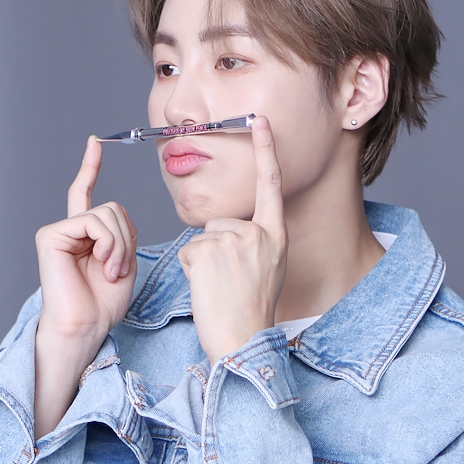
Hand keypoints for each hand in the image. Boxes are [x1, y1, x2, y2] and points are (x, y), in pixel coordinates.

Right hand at [33, 136, 137, 436]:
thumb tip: (115, 210)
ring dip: (119, 244)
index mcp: (86, 235)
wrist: (86, 326)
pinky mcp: (51, 236)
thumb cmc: (103, 304)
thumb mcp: (125, 262)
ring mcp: (58, 231)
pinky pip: (92, 221)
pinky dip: (107, 242)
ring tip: (111, 269)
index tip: (94, 142)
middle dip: (127, 237)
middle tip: (119, 268)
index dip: (89, 167)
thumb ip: (122, 232)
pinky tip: (101, 263)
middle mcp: (69, 229)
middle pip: (113, 208)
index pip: (86, 194)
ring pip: (106, 212)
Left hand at [177, 116, 287, 362]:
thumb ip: (254, 242)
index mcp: (275, 236)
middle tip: (229, 282)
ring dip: (203, 261)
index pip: (270, 185)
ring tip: (220, 287)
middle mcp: (257, 233)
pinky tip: (208, 288)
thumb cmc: (251, 311)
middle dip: (215, 248)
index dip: (265, 151)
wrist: (243, 341)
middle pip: (220, 221)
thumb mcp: (267, 268)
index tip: (259, 121)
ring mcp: (233, 241)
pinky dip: (191, 271)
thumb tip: (226, 232)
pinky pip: (187, 251)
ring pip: (201, 237)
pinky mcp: (206, 252)